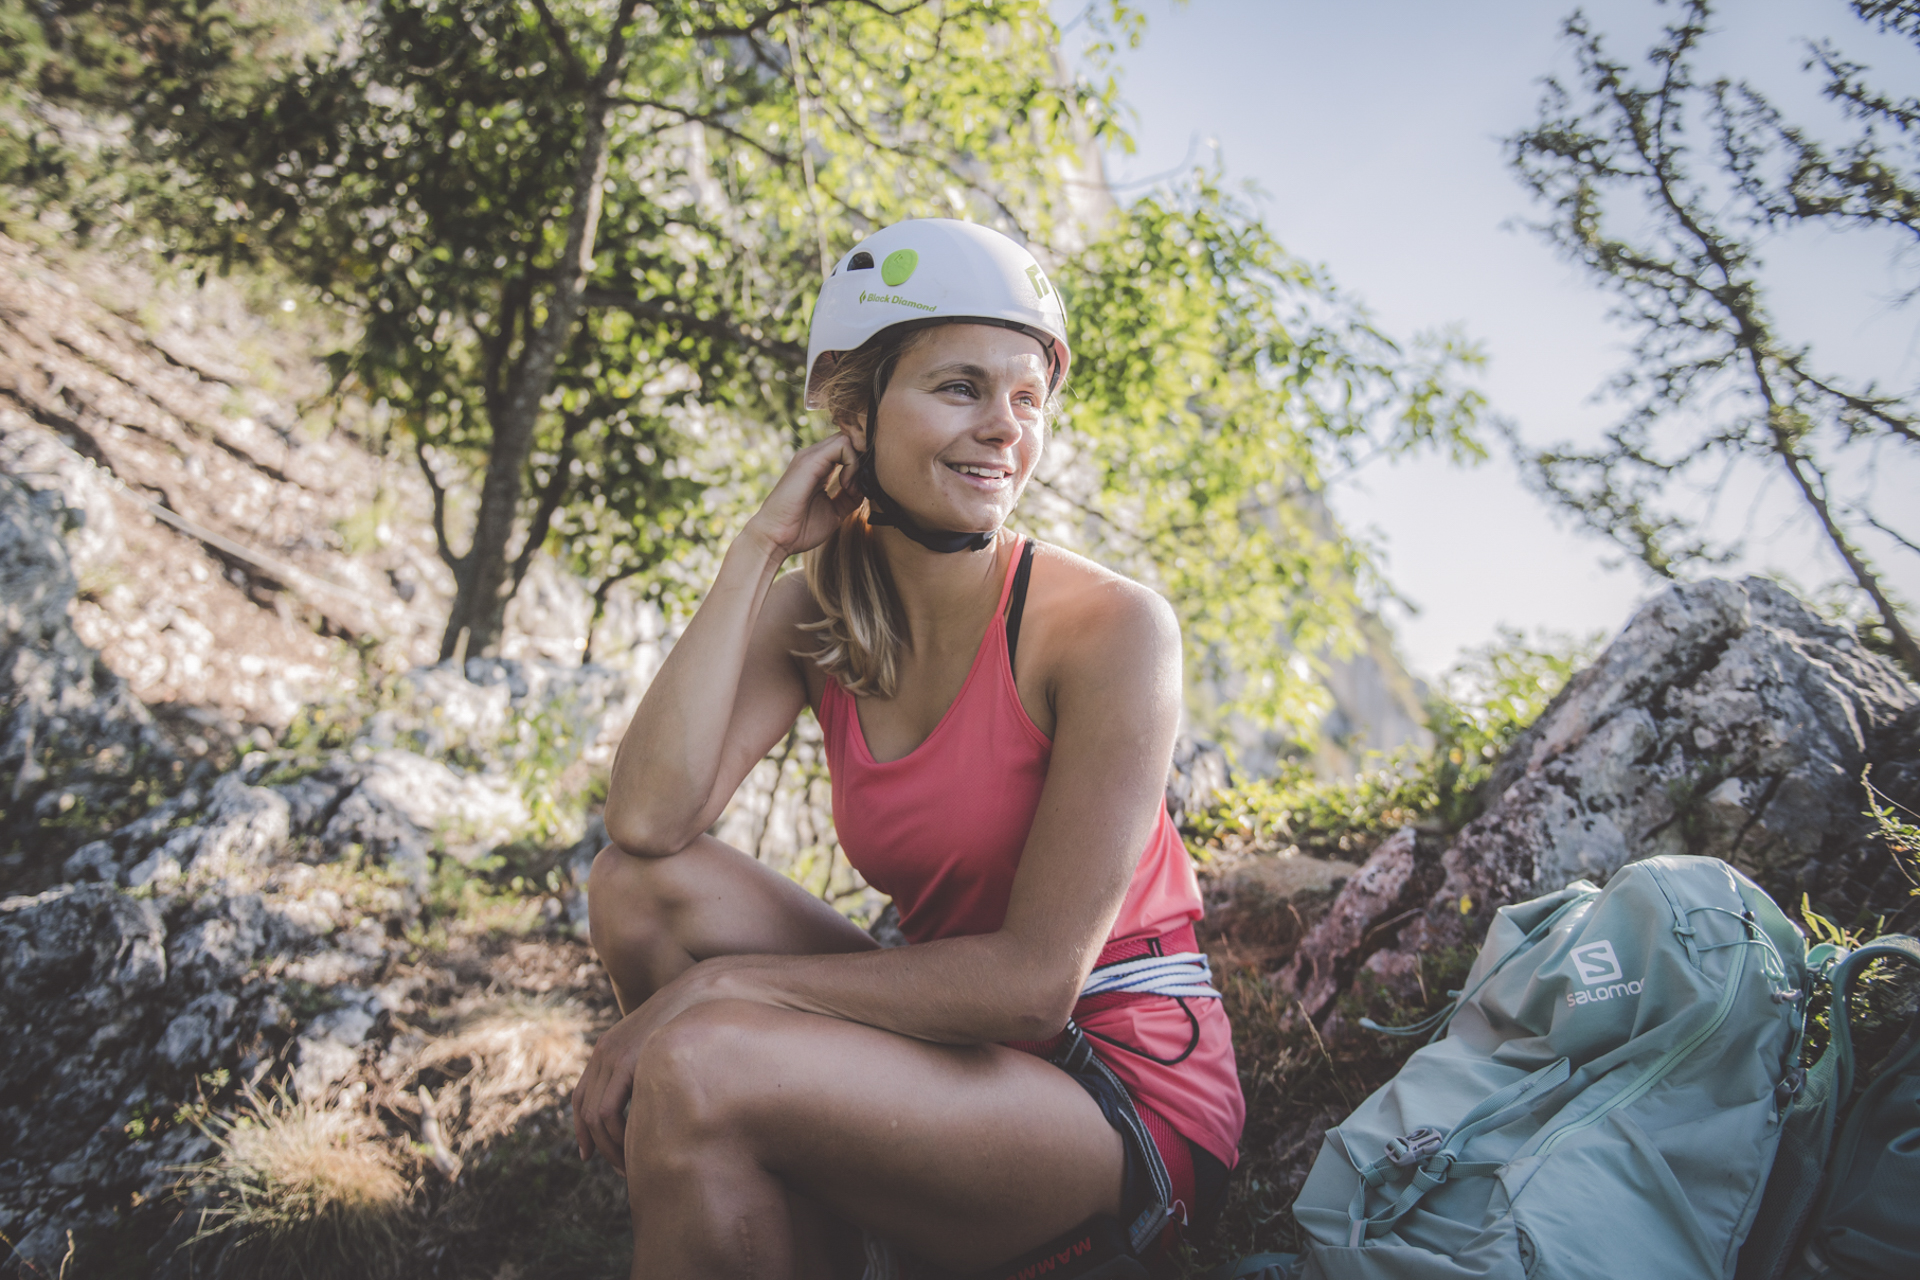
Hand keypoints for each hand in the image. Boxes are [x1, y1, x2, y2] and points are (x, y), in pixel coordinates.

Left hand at [570, 962, 740, 1173]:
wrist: (702, 994)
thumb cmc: (692, 1022)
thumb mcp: (663, 1045)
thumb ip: (652, 1066)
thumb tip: (659, 1094)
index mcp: (608, 1049)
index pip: (582, 1097)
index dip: (583, 1128)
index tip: (590, 1153)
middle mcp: (603, 1052)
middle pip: (584, 1110)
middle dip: (597, 1144)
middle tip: (618, 1167)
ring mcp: (613, 1056)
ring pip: (595, 1117)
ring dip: (608, 1147)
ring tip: (629, 1167)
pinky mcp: (627, 1063)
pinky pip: (608, 1112)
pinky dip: (615, 1137)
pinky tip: (635, 1150)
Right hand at [743, 434, 862, 557]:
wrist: (776, 538)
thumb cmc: (800, 529)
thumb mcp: (834, 512)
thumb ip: (849, 498)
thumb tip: (866, 488)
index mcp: (818, 467)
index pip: (847, 449)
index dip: (861, 463)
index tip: (862, 488)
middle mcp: (814, 457)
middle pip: (849, 439)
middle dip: (863, 459)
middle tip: (861, 485)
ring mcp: (810, 457)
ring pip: (847, 438)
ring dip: (858, 462)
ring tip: (851, 488)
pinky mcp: (810, 461)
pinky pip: (842, 445)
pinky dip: (853, 463)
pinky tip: (847, 485)